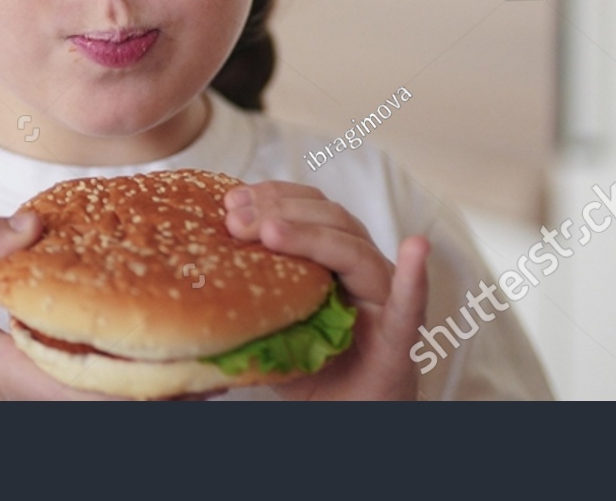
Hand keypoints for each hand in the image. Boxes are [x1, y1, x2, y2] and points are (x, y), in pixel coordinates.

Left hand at [224, 181, 428, 400]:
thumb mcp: (273, 328)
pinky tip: (416, 249)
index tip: (231, 199)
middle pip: (330, 219)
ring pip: (356, 250)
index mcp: (335, 260)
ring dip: (313, 234)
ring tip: (272, 231)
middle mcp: (364, 269)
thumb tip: (198, 275)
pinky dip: (414, 278)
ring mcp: (385, 299)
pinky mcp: (403, 337)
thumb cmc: (316, 371)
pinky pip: (410, 305)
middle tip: (236, 220)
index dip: (273, 197)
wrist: (353, 417)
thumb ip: (250, 302)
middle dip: (280, 211)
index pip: (309, 210)